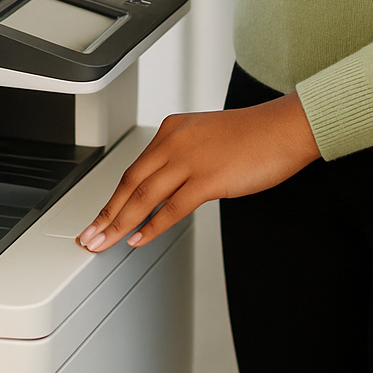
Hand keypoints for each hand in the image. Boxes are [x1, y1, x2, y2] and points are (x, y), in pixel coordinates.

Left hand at [78, 92, 320, 251]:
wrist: (284, 129)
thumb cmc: (253, 135)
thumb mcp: (205, 137)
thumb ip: (181, 156)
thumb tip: (162, 188)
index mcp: (172, 129)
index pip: (133, 168)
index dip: (113, 197)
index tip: (99, 216)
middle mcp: (175, 141)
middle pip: (130, 183)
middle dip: (106, 214)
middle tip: (89, 237)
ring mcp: (190, 160)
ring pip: (144, 197)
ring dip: (120, 224)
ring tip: (104, 243)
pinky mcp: (208, 178)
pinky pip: (172, 208)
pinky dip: (152, 227)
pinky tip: (139, 239)